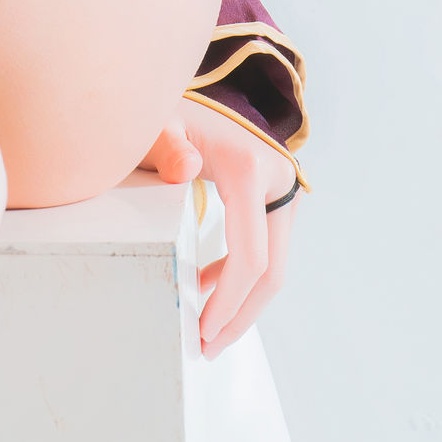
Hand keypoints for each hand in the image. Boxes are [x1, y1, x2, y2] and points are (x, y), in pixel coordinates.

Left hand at [140, 97, 298, 359]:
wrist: (197, 95)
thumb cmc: (172, 112)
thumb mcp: (161, 122)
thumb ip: (166, 144)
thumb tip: (183, 170)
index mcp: (251, 170)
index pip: (251, 255)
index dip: (230, 300)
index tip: (203, 329)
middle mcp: (277, 184)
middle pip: (271, 271)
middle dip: (239, 315)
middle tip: (206, 347)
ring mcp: (280, 195)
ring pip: (271, 266)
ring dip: (241, 303)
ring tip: (205, 331)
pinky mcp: (273, 203)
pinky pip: (262, 252)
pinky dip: (237, 277)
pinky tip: (205, 288)